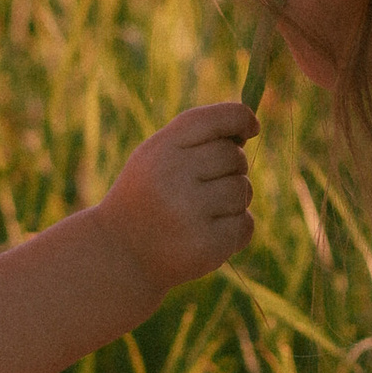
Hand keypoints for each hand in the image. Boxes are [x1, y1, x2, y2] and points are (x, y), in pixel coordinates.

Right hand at [96, 100, 258, 295]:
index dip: (240, 118)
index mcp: (161, 149)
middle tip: (206, 186)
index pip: (215, 120)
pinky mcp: (205, 246)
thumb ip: (195, 138)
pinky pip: (245, 225)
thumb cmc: (146, 196)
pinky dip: (236, 230)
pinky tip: (209, 235)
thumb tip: (249, 128)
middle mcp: (173, 177)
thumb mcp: (155, 156)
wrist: (120, 254)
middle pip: (234, 156)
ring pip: (242, 190)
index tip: (251, 128)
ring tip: (203, 213)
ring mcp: (189, 213)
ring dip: (234, 201)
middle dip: (231, 168)